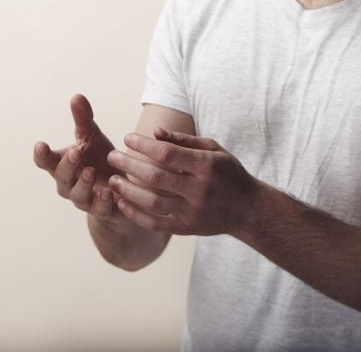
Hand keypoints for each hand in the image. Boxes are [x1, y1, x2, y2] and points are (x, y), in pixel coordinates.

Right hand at [33, 94, 123, 223]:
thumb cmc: (99, 159)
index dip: (41, 155)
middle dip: (68, 165)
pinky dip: (102, 202)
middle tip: (76, 152)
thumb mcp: (92, 137)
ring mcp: (84, 199)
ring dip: (83, 184)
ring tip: (90, 172)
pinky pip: (99, 210)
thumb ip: (83, 120)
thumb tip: (76, 96)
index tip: (40, 145)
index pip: (45, 161)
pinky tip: (109, 193)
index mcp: (62, 164)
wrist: (121, 187)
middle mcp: (69, 183)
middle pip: (61, 176)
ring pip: (78, 195)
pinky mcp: (102, 211)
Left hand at [105, 127, 258, 235]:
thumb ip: (184, 140)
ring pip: (152, 202)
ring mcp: (192, 212)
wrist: (248, 210)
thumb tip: (154, 132)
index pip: (168, 154)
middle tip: (112, 156)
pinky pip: (156, 224)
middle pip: (156, 177)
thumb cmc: (228, 173)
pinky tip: (122, 203)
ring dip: (128, 191)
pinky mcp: (187, 229)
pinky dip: (136, 214)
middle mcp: (199, 190)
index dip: (144, 145)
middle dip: (130, 165)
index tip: (128, 138)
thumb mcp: (214, 149)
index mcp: (206, 166)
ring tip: (113, 180)